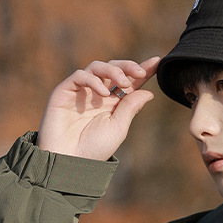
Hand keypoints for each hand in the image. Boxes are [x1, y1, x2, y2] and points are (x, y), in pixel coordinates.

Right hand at [36, 57, 159, 159]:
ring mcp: (81, 91)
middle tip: (140, 73)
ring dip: (113, 70)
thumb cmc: (94, 148)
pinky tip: (104, 93)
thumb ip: (131, 107)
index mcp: (112, 103)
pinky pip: (80, 76)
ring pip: (97, 67)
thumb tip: (149, 92)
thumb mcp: (118, 127)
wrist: (69, 160)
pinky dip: (94, 80)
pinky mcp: (65, 91)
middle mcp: (97, 93)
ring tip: (122, 84)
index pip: (129, 81)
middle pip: (114, 68)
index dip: (142, 70)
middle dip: (128, 66)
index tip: (157, 62)